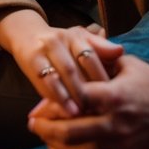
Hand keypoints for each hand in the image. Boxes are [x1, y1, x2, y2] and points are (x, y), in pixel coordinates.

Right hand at [0, 10, 123, 115]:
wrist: (27, 34)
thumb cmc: (62, 44)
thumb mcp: (80, 41)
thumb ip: (100, 47)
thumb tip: (120, 51)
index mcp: (76, 36)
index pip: (90, 57)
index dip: (99, 76)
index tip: (110, 95)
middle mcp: (60, 40)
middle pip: (75, 68)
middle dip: (85, 90)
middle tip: (97, 110)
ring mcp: (44, 49)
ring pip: (59, 76)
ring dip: (68, 96)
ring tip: (78, 114)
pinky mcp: (31, 60)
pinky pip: (43, 81)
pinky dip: (53, 96)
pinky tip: (60, 110)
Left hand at [28, 55, 148, 148]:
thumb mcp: (128, 65)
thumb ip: (101, 61)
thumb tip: (77, 54)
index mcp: (112, 96)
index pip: (72, 99)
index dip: (51, 104)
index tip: (38, 106)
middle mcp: (113, 123)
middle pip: (68, 132)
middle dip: (45, 130)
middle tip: (32, 126)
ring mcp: (119, 145)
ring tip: (45, 145)